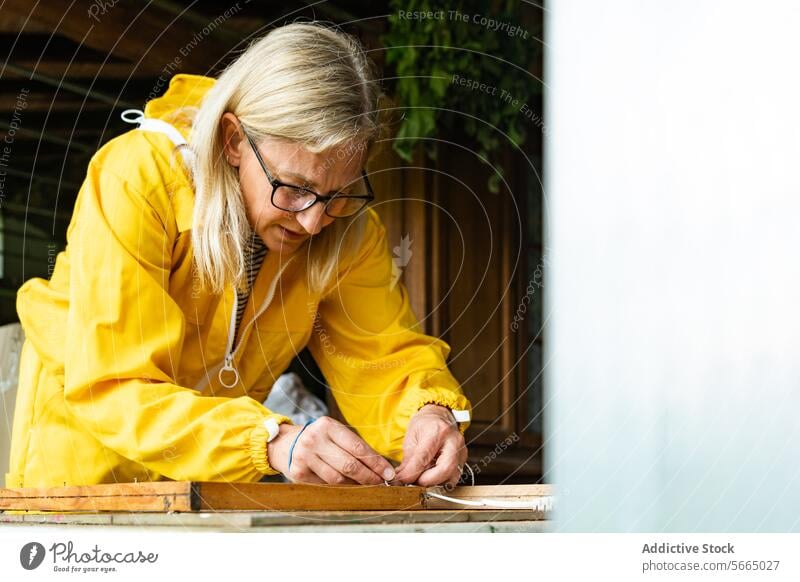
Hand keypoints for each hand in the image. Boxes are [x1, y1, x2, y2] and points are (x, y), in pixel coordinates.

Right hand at [267, 416, 395, 484]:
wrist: (285, 444)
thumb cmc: (319, 439)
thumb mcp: (335, 433)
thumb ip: (355, 446)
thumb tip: (381, 466)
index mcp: (328, 426)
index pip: (358, 447)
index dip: (376, 463)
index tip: (388, 472)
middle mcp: (314, 440)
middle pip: (349, 465)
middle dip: (369, 477)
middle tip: (381, 484)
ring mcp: (305, 457)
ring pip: (338, 479)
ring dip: (356, 486)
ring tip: (368, 487)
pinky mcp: (299, 473)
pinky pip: (326, 486)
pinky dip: (340, 490)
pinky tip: (350, 490)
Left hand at [392, 404, 467, 486]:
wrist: (439, 417)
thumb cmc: (425, 425)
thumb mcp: (411, 437)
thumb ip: (407, 460)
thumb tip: (401, 478)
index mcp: (437, 430)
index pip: (424, 457)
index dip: (411, 473)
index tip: (402, 480)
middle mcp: (453, 441)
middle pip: (444, 469)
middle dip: (426, 480)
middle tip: (414, 481)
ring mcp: (461, 451)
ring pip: (451, 477)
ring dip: (434, 482)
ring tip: (422, 476)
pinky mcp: (463, 460)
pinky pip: (453, 477)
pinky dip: (440, 481)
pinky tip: (432, 474)